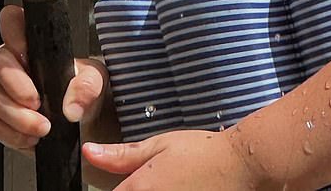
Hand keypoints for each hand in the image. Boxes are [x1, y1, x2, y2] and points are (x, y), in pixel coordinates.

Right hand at [0, 5, 108, 151]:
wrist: (79, 123)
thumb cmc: (82, 92)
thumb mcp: (94, 83)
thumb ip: (87, 87)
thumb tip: (71, 107)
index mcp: (30, 41)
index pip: (12, 21)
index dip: (12, 30)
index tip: (25, 49)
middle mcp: (8, 59)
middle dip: (17, 87)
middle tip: (37, 104)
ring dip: (18, 118)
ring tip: (42, 128)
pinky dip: (10, 134)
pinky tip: (30, 138)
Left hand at [82, 129, 258, 189]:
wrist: (240, 165)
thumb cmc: (200, 151)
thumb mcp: (158, 145)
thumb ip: (122, 154)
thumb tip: (90, 152)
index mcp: (142, 188)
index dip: (113, 188)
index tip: (129, 181)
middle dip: (131, 190)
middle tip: (154, 178)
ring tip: (167, 182)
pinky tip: (176, 187)